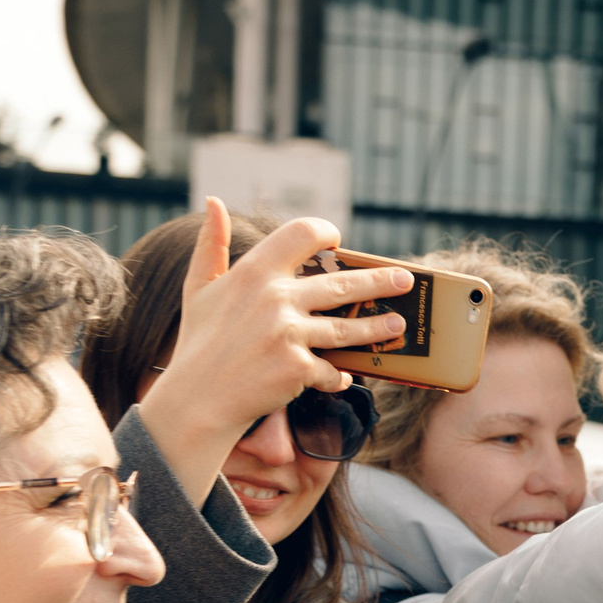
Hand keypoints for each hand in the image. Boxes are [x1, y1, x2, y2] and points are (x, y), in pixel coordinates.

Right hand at [135, 200, 414, 497]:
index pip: (302, 232)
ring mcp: (289, 334)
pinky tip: (346, 377)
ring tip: (398, 325)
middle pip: (343, 283)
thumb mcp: (198, 288)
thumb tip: (213, 202)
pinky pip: (332, 371)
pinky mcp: (298, 368)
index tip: (338, 243)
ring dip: (378, 328)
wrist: (197, 400)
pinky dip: (338, 376)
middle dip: (379, 281)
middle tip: (404, 279)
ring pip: (349, 330)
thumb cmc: (199, 342)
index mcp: (254, 272)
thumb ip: (211, 244)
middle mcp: (276, 298)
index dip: (325, 232)